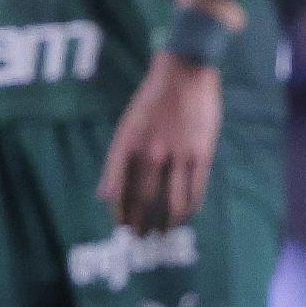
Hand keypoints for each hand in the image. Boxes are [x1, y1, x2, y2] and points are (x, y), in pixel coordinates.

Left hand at [96, 52, 221, 235]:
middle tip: (140, 237)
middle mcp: (150, 152)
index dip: (120, 213)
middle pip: (144, 200)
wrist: (185, 69)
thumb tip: (104, 195)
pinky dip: (189, 208)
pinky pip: (195, 190)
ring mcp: (178, 153)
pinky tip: (185, 216)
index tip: (122, 228)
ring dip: (167, 222)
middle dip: (141, 222)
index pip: (119, 191)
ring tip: (163, 233)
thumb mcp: (128, 125)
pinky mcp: (201, 152)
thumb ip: (118, 161)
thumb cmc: (154, 97)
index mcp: (128, 144)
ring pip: (172, 202)